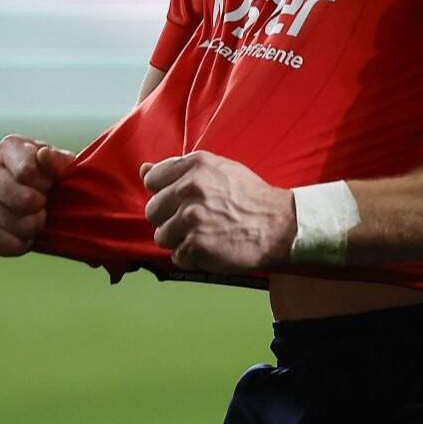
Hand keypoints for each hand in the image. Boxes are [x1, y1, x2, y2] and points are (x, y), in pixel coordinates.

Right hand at [0, 135, 73, 256]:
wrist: (44, 197)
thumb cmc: (55, 176)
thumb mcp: (64, 164)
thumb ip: (58, 160)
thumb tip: (43, 155)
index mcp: (9, 147)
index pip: (26, 172)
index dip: (45, 184)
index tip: (51, 185)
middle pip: (20, 199)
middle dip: (39, 207)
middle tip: (45, 206)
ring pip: (12, 222)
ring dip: (32, 227)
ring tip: (38, 221)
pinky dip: (18, 245)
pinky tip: (27, 238)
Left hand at [141, 152, 294, 273]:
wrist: (279, 224)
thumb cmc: (249, 196)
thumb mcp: (217, 169)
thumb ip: (179, 170)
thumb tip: (143, 169)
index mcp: (195, 166)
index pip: (152, 180)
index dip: (165, 193)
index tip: (180, 200)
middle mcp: (190, 189)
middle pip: (152, 210)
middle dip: (169, 219)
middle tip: (195, 221)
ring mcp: (191, 218)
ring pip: (161, 236)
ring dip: (179, 240)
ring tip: (204, 235)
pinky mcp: (196, 245)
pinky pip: (177, 256)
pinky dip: (191, 257)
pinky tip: (211, 248)